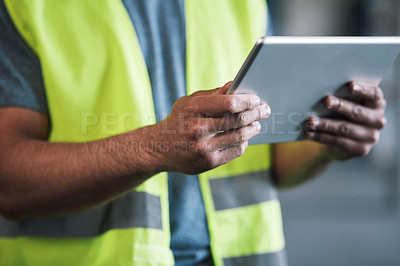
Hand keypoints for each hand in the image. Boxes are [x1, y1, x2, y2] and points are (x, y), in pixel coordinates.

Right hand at [152, 82, 269, 173]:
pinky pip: (235, 151)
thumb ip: (213, 95)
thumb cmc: (179, 121)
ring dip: (253, 129)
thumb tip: (235, 86)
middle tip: (265, 110)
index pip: (229, 104)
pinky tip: (244, 137)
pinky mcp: (208, 163)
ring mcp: (203, 148)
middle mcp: (198, 130)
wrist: (158, 149)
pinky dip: (243, 142)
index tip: (256, 99)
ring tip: (257, 123)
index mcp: (193, 110)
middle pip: (237, 120)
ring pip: (240, 137)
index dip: (247, 101)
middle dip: (256, 114)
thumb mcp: (189, 102)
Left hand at [306, 82, 385, 160]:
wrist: (342, 142)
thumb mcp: (346, 104)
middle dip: (340, 106)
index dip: (363, 89)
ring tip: (310, 121)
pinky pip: (338, 141)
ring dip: (325, 124)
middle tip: (326, 101)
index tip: (350, 85)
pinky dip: (321, 137)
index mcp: (377, 104)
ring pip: (345, 128)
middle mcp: (378, 120)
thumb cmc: (341, 115)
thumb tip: (322, 91)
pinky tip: (309, 133)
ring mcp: (370, 137)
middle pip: (357, 112)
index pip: (374, 94)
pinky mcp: (360, 149)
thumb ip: (342, 96)